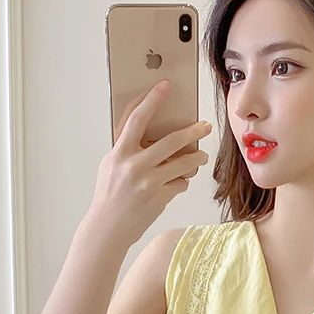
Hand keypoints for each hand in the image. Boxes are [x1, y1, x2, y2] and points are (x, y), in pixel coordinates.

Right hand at [89, 80, 212, 247]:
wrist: (108, 227)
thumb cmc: (109, 194)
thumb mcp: (111, 165)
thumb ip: (128, 148)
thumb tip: (151, 131)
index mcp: (119, 153)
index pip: (136, 119)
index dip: (152, 100)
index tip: (165, 86)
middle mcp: (133, 165)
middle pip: (171, 141)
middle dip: (193, 131)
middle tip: (205, 125)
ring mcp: (148, 182)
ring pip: (184, 164)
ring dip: (197, 158)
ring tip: (201, 156)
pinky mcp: (159, 198)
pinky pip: (181, 183)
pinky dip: (181, 182)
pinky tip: (176, 183)